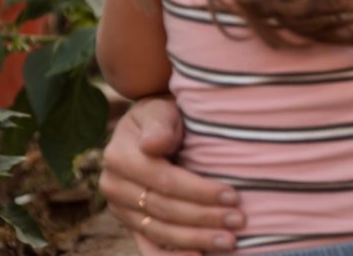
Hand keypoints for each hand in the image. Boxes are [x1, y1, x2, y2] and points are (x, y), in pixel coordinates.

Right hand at [99, 96, 244, 252]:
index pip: (165, 181)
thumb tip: (154, 145)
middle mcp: (114, 186)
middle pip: (164, 209)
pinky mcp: (129, 222)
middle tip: (238, 222)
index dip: (199, 191)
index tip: (233, 195)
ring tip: (229, 242)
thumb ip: (159, 126)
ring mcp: (119, 208)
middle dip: (204, 218)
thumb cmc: (162, 115)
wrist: (150, 126)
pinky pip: (148, 245)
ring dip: (195, 240)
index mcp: (119, 156)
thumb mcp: (160, 110)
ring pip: (159, 230)